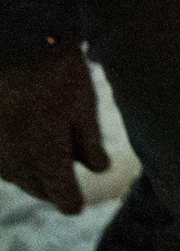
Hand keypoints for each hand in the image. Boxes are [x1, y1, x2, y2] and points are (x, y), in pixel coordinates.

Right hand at [0, 46, 107, 215]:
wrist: (14, 46)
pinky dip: (14, 163)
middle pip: (37, 190)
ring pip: (16, 177)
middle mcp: (19, 162)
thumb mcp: (83, 105)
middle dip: (52, 191)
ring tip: (46, 171)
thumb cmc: (56, 72)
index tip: (77, 204)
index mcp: (48, 158)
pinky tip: (25, 151)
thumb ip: (90, 143)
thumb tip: (99, 169)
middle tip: (64, 190)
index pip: (62, 197)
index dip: (72, 201)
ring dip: (32, 177)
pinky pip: (1, 162)